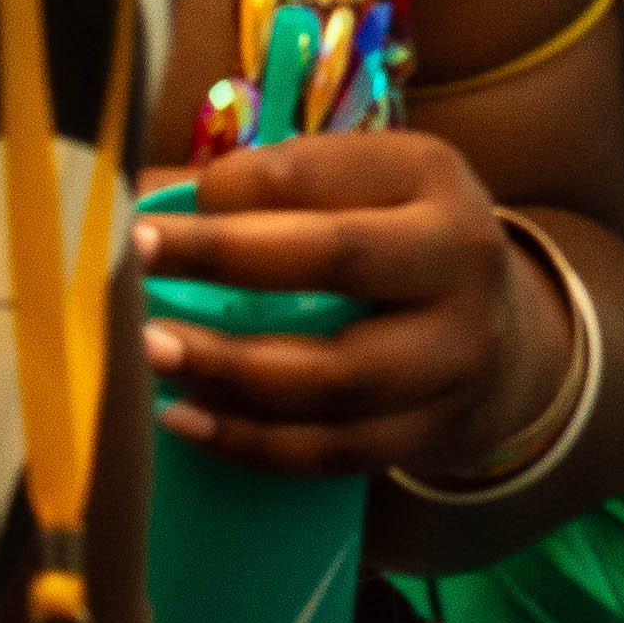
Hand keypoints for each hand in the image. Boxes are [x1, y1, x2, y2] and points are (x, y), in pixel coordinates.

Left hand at [139, 129, 550, 478]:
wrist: (496, 335)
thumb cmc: (387, 247)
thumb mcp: (354, 192)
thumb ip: (257, 191)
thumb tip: (131, 192)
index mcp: (431, 175)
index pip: (317, 173)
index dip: (223, 194)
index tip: (138, 218)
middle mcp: (461, 253)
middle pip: (339, 256)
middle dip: (222, 260)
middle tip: (127, 270)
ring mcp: (456, 349)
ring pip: (334, 374)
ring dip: (226, 368)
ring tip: (147, 356)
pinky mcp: (432, 427)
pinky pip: (331, 449)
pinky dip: (249, 441)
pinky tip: (185, 421)